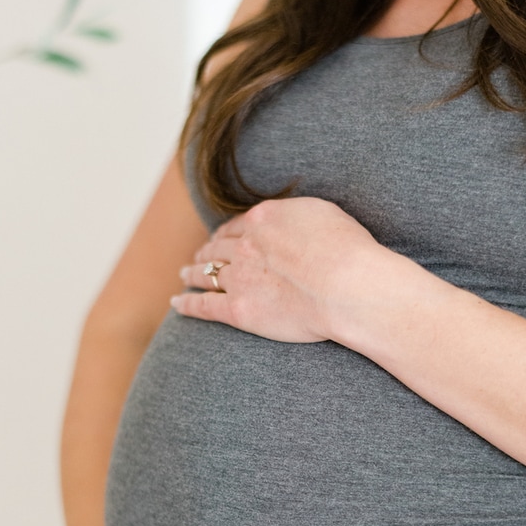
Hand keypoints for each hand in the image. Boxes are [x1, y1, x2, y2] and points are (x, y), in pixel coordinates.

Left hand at [170, 196, 385, 342]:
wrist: (346, 285)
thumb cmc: (348, 251)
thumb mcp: (325, 215)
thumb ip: (301, 217)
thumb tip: (298, 222)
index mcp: (265, 220)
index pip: (238, 225)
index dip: (228, 233)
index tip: (223, 238)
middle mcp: (246, 246)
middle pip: (217, 247)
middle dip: (207, 251)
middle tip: (200, 256)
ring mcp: (239, 278)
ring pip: (206, 273)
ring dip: (192, 274)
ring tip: (185, 276)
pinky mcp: (238, 310)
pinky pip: (204, 305)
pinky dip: (187, 304)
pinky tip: (177, 304)